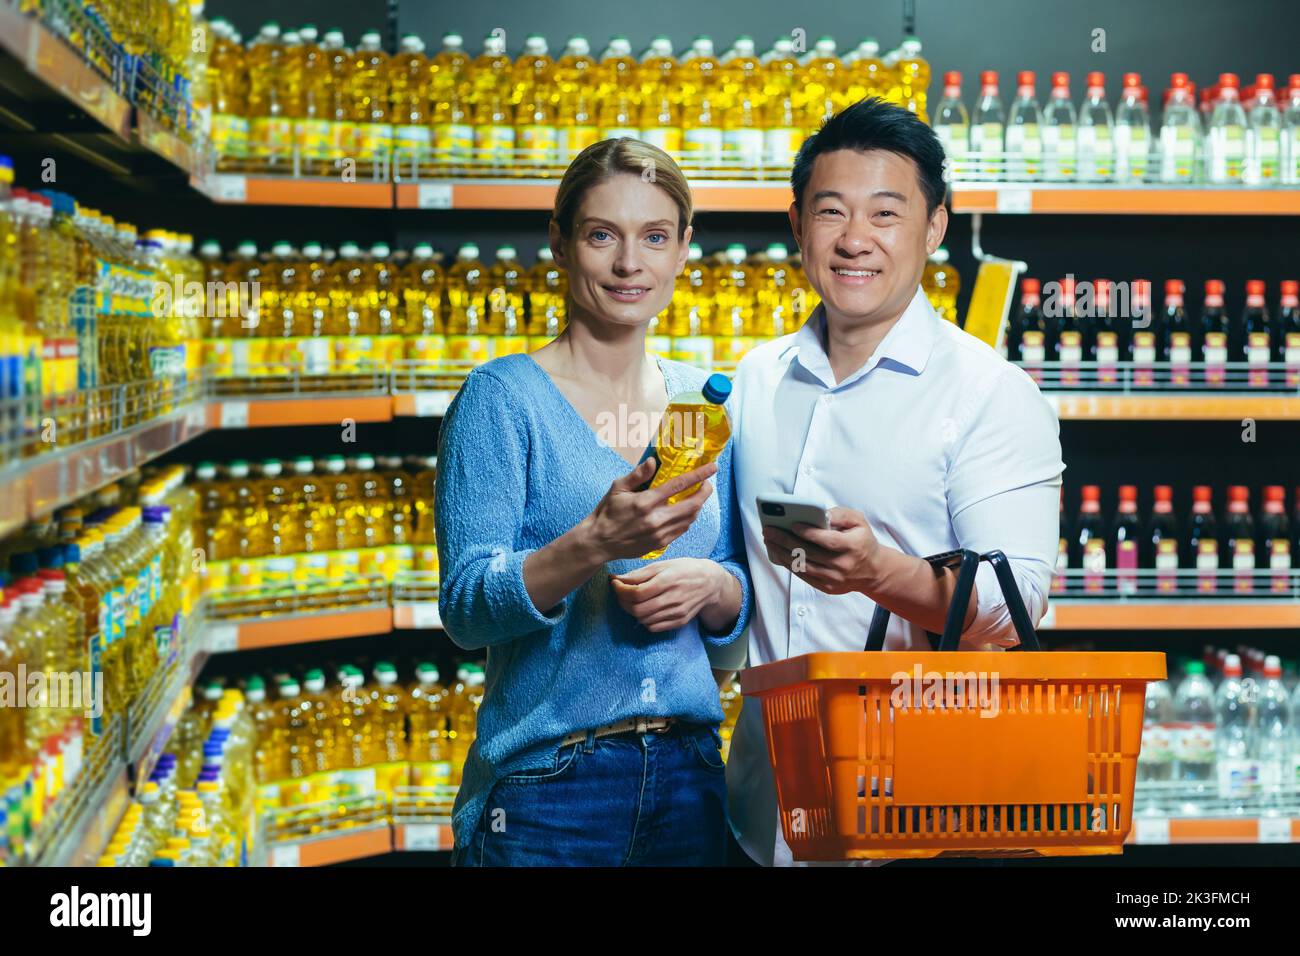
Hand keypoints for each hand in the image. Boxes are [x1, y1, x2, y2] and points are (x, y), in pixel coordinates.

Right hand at [578, 458, 715, 562]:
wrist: (599, 542)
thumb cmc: (607, 512)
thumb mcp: (618, 488)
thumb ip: (638, 475)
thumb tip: (654, 461)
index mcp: (645, 502)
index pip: (679, 485)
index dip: (699, 475)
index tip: (712, 468)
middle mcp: (656, 519)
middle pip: (692, 504)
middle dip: (705, 492)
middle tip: (708, 483)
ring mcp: (660, 534)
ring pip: (690, 519)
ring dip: (698, 506)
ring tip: (698, 496)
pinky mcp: (660, 544)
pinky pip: (682, 530)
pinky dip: (689, 519)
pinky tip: (686, 512)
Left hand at [610, 558, 726, 632]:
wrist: (710, 582)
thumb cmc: (684, 569)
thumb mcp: (663, 564)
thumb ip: (640, 573)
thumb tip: (617, 579)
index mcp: (668, 580)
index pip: (637, 593)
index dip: (620, 590)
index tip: (615, 584)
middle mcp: (673, 598)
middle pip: (638, 609)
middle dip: (623, 602)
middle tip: (620, 594)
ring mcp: (677, 612)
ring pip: (643, 620)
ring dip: (632, 611)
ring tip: (631, 600)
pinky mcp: (679, 622)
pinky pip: (653, 627)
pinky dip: (644, 620)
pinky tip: (645, 609)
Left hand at [761, 507, 881, 595]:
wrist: (872, 571)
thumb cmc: (861, 540)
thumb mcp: (859, 521)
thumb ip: (841, 514)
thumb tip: (821, 514)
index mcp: (853, 546)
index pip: (827, 540)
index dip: (808, 533)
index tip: (792, 524)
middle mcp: (843, 565)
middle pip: (809, 553)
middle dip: (785, 540)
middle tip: (769, 530)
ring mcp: (834, 579)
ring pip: (803, 566)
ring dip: (782, 552)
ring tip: (769, 540)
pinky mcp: (827, 587)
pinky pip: (803, 575)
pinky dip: (789, 564)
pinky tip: (778, 553)